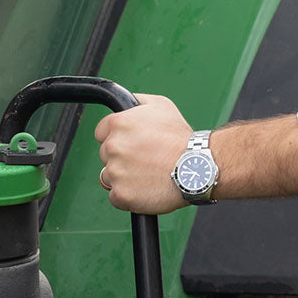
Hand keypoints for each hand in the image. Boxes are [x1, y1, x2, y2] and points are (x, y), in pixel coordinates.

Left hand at [94, 94, 192, 213]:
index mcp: (119, 123)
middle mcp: (113, 146)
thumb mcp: (162, 105)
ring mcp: (115, 172)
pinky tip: (146, 187)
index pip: (101, 132)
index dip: (118, 137)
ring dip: (125, 176)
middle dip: (122, 157)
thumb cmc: (181, 138)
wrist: (196, 167)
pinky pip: (116, 196)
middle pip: (105, 155)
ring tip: (148, 173)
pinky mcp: (121, 194)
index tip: (132, 143)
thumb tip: (126, 102)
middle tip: (145, 158)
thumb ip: (137, 101)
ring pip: (110, 176)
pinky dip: (129, 195)